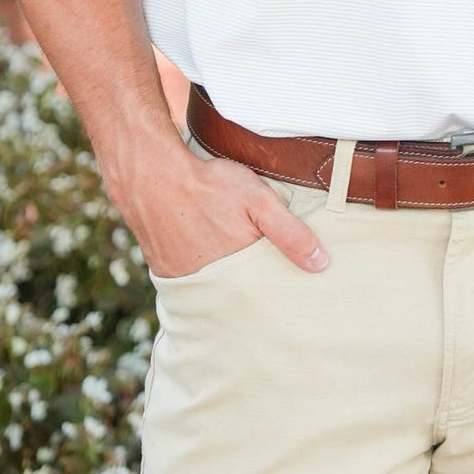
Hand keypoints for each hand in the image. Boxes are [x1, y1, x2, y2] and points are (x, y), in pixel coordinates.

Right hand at [119, 141, 329, 278]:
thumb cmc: (209, 186)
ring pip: (215, 290)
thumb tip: (321, 264)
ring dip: (226, 284)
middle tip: (265, 287)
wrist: (152, 176)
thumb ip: (289, 233)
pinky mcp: (165, 273)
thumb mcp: (259, 201)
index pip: (264, 294)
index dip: (277, 292)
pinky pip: (190, 282)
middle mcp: (210, 286)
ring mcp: (184, 282)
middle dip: (253, 293)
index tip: (292, 295)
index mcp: (237, 274)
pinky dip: (202, 276)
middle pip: (239, 297)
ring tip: (237, 273)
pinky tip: (208, 260)